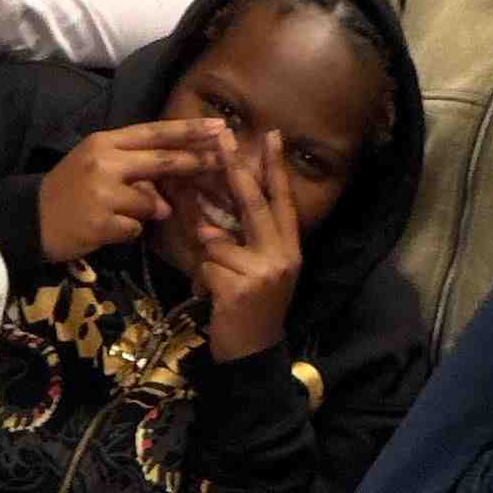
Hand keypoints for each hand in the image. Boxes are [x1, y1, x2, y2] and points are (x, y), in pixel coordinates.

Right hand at [34, 116, 219, 263]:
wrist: (30, 219)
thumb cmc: (69, 189)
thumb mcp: (97, 164)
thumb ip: (133, 167)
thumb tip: (168, 190)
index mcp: (105, 142)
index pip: (154, 133)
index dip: (188, 130)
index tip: (218, 126)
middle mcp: (105, 162)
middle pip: (162, 161)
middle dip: (195, 162)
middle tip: (222, 161)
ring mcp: (103, 192)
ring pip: (151, 202)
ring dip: (148, 211)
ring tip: (120, 213)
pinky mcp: (102, 222)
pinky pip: (136, 228)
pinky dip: (129, 231)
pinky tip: (107, 228)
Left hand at [194, 120, 305, 355]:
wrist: (252, 356)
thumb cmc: (251, 311)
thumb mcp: (257, 272)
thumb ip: (244, 243)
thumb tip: (213, 216)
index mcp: (289, 249)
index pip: (282, 201)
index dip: (275, 169)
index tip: (271, 136)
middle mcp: (281, 256)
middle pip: (254, 204)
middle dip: (236, 169)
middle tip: (224, 138)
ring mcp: (262, 272)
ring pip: (218, 241)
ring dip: (209, 259)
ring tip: (219, 283)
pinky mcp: (239, 288)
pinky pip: (207, 266)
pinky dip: (203, 280)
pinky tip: (214, 298)